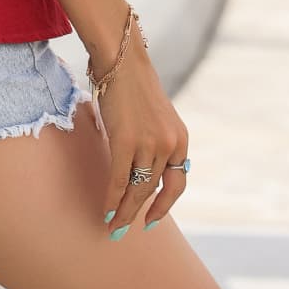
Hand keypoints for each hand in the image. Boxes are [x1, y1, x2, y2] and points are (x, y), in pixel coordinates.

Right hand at [95, 44, 189, 234]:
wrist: (121, 60)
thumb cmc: (132, 85)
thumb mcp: (154, 117)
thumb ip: (153, 142)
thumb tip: (138, 168)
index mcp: (181, 139)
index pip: (176, 182)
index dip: (164, 204)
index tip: (153, 218)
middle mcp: (170, 144)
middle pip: (154, 189)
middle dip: (140, 212)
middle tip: (126, 228)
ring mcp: (149, 144)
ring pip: (137, 188)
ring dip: (125, 210)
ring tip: (113, 224)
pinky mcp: (126, 141)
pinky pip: (120, 179)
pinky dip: (113, 198)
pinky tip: (107, 210)